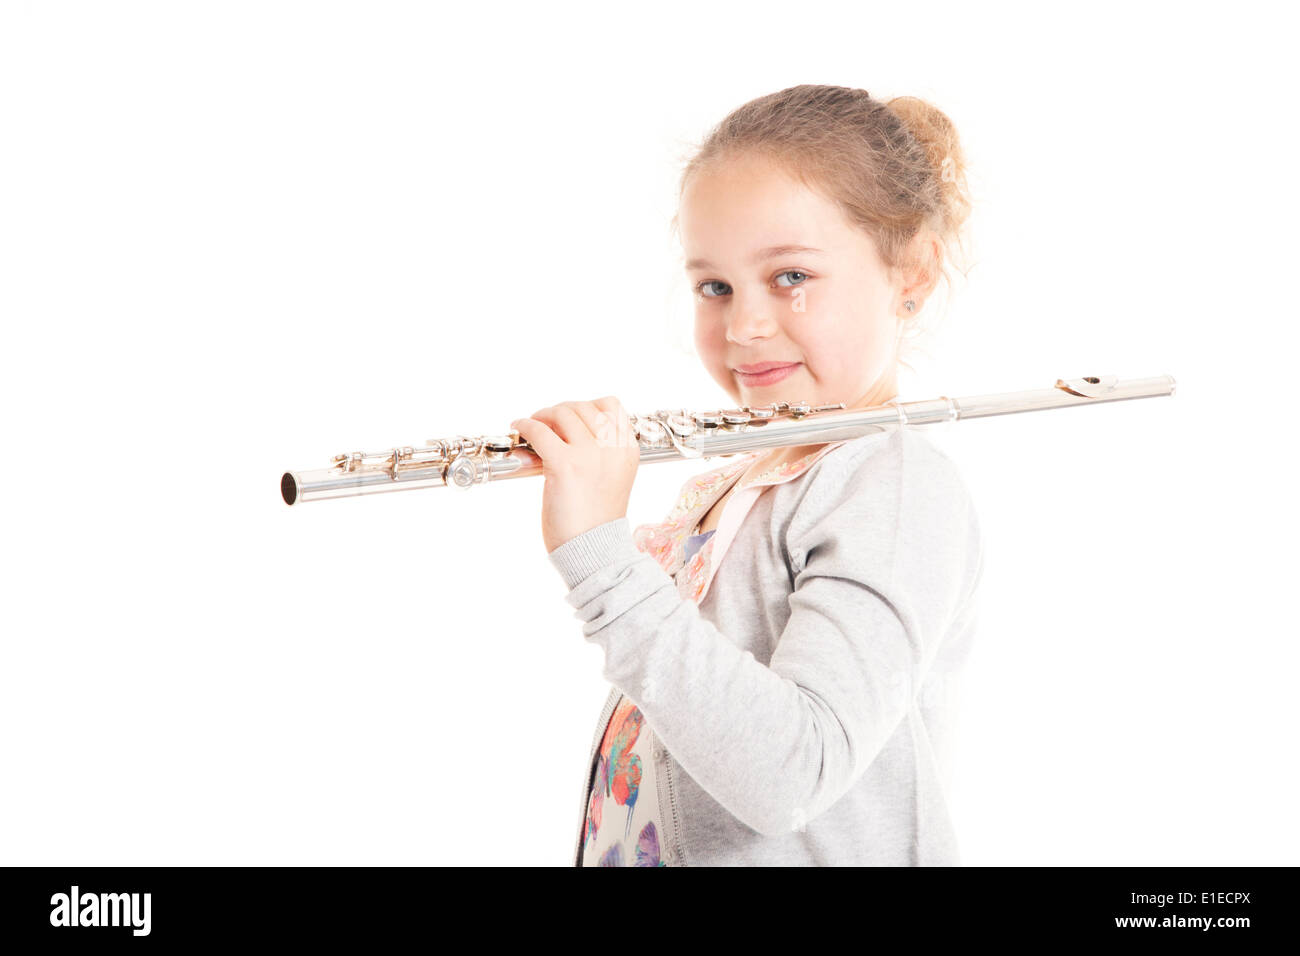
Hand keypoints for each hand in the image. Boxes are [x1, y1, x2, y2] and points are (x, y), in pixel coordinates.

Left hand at [510, 396, 640, 553]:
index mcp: (627, 451)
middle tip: (546, 422)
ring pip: (562, 413)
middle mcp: (612, 449)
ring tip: (533, 425)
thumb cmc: (597, 522)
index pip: (611, 406)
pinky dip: (525, 425)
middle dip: (560, 411)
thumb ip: (603, 454)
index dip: (585, 406)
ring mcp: (589, 455)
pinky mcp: (564, 465)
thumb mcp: (614, 479)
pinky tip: (519, 429)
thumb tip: (569, 431)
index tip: (570, 418)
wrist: (594, 552)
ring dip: (543, 415)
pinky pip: (540, 431)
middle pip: (582, 407)